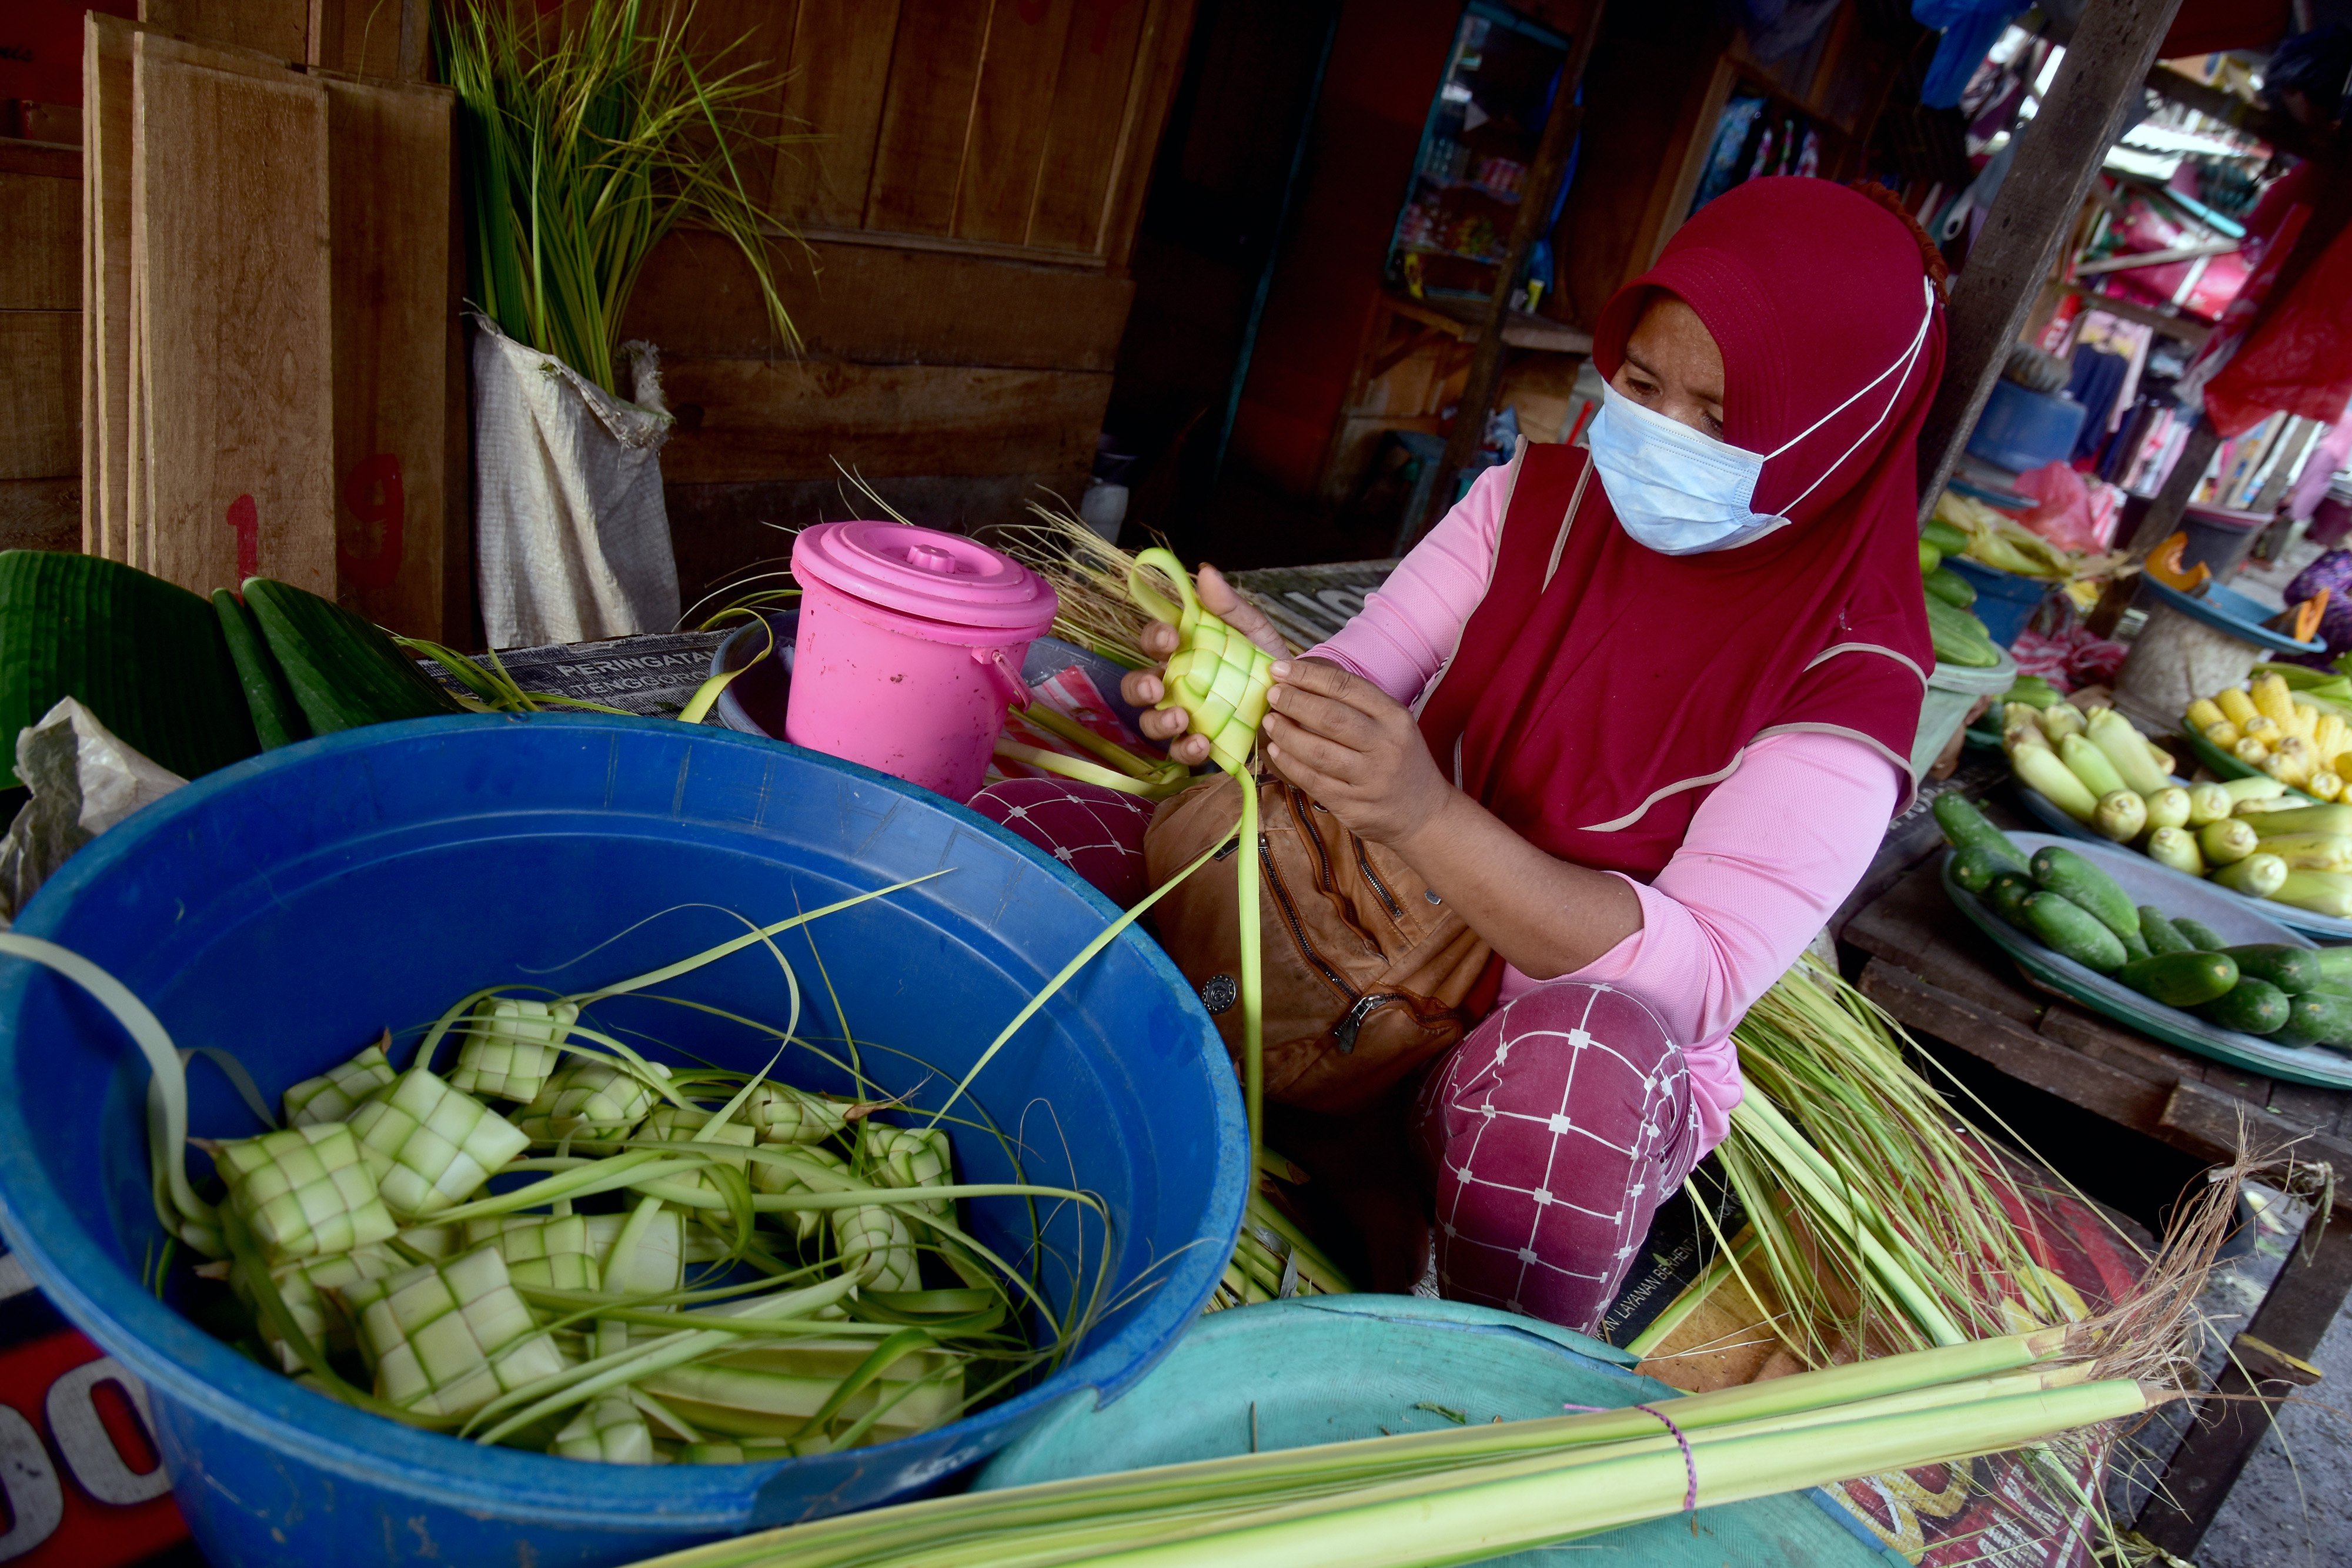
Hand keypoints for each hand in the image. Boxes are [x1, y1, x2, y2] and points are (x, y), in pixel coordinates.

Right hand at [1117, 563, 1288, 768]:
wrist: (1298, 705)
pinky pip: (1181, 752)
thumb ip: (1230, 607)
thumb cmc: (1268, 665)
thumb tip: (1205, 571)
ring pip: (1150, 723)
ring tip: (1181, 719)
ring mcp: (1184, 717)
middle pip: (1137, 686)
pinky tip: (1202, 743)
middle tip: (1156, 687)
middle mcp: (1175, 685)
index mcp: (1184, 653)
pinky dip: (1187, 749)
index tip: (1172, 638)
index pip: (1153, 642)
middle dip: (1139, 687)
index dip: (1154, 638)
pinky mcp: (1200, 744)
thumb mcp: (1255, 633)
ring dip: (1159, 722)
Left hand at [1261, 659, 1454, 846]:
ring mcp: (1370, 779)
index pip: (1346, 687)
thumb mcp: (1393, 725)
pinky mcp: (1354, 806)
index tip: (1280, 668)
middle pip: (1330, 717)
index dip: (1308, 675)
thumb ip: (1356, 705)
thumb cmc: (1400, 761)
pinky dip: (1290, 764)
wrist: (1425, 814)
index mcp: (1395, 718)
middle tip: (1271, 693)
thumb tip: (1302, 681)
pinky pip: (1314, 781)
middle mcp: (1385, 746)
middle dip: (1294, 701)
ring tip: (1269, 721)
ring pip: (1318, 752)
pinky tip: (1277, 751)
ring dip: (1286, 733)